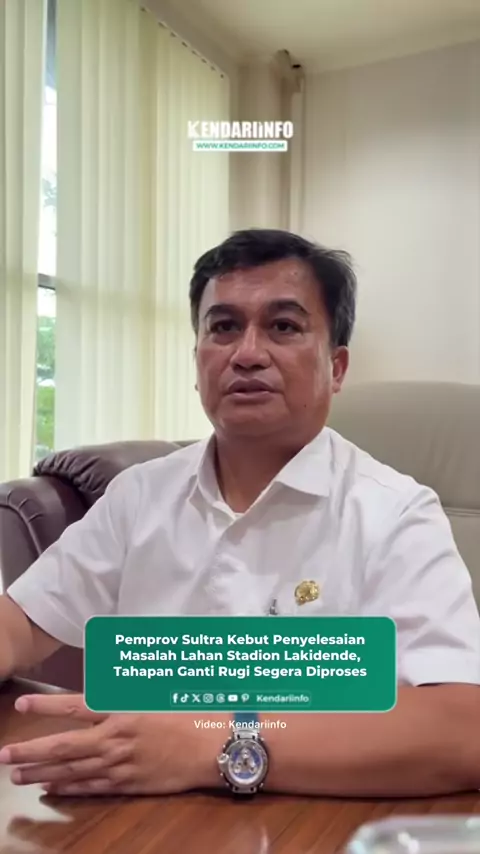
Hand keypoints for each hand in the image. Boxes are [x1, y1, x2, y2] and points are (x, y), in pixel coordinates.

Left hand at [0, 693, 224, 795]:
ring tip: (18, 775)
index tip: (22, 704)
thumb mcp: (158, 687)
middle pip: (63, 746)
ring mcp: (121, 764)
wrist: (214, 744)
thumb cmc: (189, 709)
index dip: (46, 705)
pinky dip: (69, 787)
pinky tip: (52, 788)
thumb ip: (128, 683)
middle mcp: (116, 738)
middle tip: (4, 756)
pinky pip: (92, 787)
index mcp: (122, 709)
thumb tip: (106, 675)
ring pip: (72, 770)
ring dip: (42, 773)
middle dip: (30, 750)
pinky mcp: (129, 783)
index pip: (75, 706)